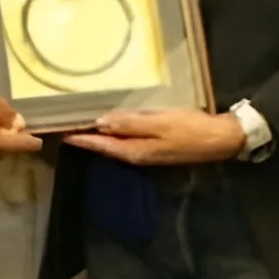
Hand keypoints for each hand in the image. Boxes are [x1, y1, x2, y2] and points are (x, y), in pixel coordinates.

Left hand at [61, 108, 244, 164]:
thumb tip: (101, 123)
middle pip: (105, 147)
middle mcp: (136, 155)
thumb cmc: (189, 129)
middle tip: (64, 125)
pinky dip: (114, 133)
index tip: (60, 132)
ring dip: (98, 135)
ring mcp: (146, 153)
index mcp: (134, 151)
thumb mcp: (159, 123)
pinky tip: (111, 123)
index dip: (80, 138)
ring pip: (115, 145)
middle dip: (85, 138)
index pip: (100, 145)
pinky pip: (126, 140)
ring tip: (81, 122)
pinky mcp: (154, 147)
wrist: (218, 140)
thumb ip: (130, 123)